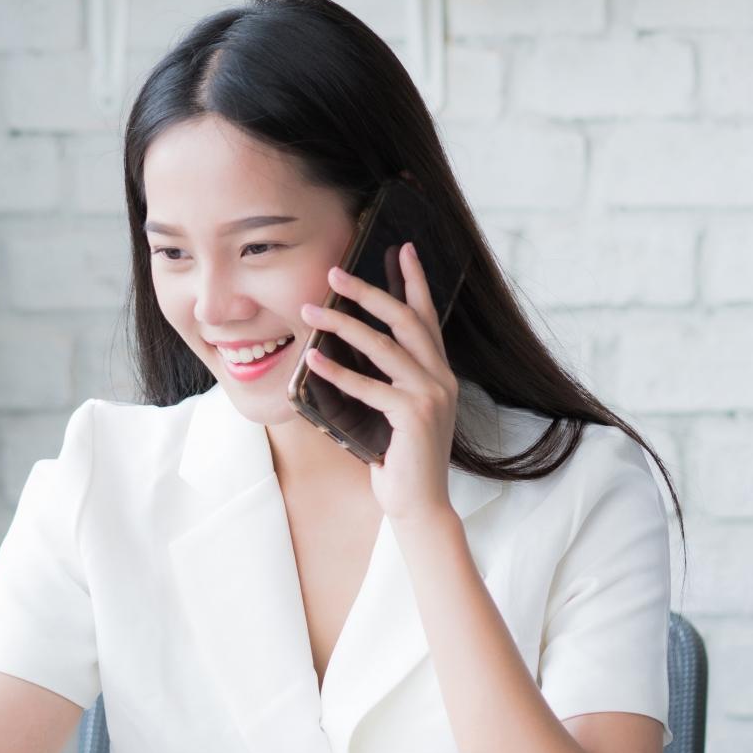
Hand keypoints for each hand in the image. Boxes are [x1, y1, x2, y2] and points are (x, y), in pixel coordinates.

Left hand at [299, 242, 460, 523]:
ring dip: (344, 325)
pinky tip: (313, 358)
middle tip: (335, 272)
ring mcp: (431, 394)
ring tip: (311, 310)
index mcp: (439, 372)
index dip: (415, 280)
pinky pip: (370, 386)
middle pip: (405, 319)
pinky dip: (338, 372)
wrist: (419, 504)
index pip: (427, 316)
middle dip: (369, 291)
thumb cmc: (401, 457)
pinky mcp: (414, 415)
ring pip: (385, 347)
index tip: (401, 248)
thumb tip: (346, 347)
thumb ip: (386, 379)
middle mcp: (441, 377)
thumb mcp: (396, 409)